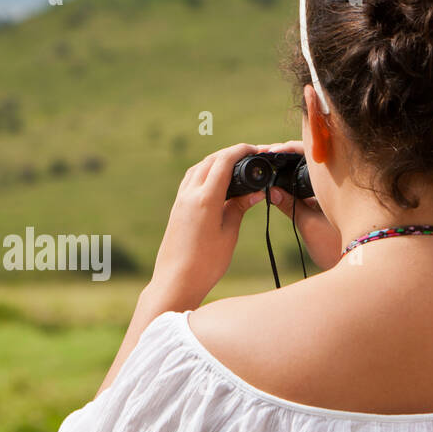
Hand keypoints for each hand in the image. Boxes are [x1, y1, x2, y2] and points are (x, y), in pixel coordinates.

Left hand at [146, 143, 269, 308]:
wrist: (175, 282)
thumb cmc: (205, 264)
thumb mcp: (229, 234)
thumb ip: (240, 208)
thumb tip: (255, 192)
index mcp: (205, 199)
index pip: (224, 162)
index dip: (241, 151)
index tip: (257, 149)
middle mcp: (189, 195)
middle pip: (210, 161)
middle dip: (230, 153)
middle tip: (250, 155)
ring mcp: (180, 201)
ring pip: (198, 168)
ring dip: (215, 161)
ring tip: (234, 165)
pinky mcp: (176, 209)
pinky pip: (190, 181)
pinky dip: (204, 173)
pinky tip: (215, 181)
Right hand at [262, 140, 341, 270]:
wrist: (363, 266)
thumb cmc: (339, 247)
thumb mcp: (308, 225)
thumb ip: (289, 204)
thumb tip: (271, 190)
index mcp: (338, 179)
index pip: (310, 153)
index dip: (289, 149)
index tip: (272, 152)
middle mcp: (345, 179)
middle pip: (313, 158)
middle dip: (290, 156)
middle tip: (269, 158)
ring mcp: (344, 188)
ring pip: (317, 170)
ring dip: (297, 168)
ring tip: (275, 169)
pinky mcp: (343, 198)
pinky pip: (320, 183)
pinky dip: (304, 182)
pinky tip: (288, 185)